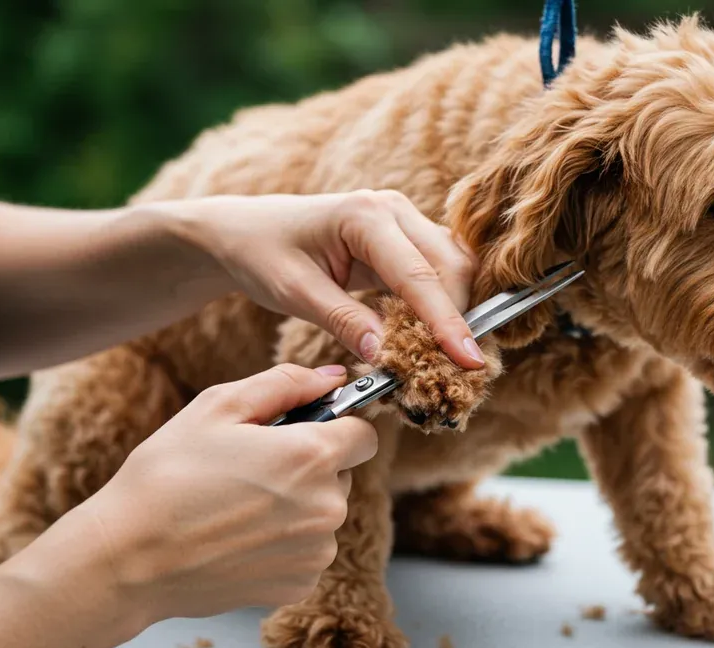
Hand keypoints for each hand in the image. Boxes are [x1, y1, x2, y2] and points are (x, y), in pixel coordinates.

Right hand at [51, 364, 376, 622]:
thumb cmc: (166, 476)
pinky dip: (281, 542)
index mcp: (312, 456)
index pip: (365, 435)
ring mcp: (315, 552)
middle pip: (341, 475)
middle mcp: (327, 507)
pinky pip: (305, 550)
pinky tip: (237, 536)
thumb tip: (332, 376)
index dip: (337, 427)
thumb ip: (286, 383)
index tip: (305, 430)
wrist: (127, 558)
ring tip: (236, 504)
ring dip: (295, 505)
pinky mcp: (298, 584)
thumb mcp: (219, 406)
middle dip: (308, 466)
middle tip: (250, 467)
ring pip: (322, 514)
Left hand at [169, 190, 483, 368]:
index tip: (467, 361)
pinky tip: (432, 339)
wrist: (245, 231)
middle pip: (451, 266)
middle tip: (459, 371)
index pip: (419, 275)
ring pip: (452, 268)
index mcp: (364, 216)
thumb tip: (388, 358)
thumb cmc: (262, 254)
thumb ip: (344, 322)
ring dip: (455, 313)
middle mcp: (392, 210)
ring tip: (448, 360)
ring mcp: (401, 221)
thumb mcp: (295, 293)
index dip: (447, 322)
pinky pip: (436, 272)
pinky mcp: (402, 239)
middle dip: (459, 318)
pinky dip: (441, 305)